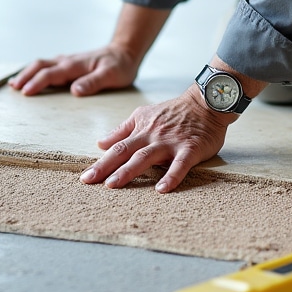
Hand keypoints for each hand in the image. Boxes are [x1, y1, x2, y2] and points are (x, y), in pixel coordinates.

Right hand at [7, 45, 138, 96]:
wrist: (125, 51)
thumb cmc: (120, 65)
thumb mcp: (112, 75)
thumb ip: (93, 82)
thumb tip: (75, 91)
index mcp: (75, 65)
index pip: (51, 73)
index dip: (37, 82)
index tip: (25, 92)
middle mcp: (68, 60)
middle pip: (40, 65)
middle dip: (25, 76)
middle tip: (13, 88)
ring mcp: (67, 61)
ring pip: (42, 64)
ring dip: (27, 72)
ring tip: (14, 84)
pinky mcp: (69, 64)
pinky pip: (47, 66)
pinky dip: (35, 71)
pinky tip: (30, 78)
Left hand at [80, 86, 232, 192]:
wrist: (206, 102)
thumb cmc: (175, 111)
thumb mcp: (144, 114)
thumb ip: (123, 129)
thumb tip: (100, 142)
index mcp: (141, 130)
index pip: (117, 147)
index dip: (101, 162)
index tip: (86, 178)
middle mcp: (153, 136)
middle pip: (126, 152)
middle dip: (107, 167)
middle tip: (90, 182)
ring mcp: (171, 142)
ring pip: (146, 157)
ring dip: (129, 171)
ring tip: (114, 185)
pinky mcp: (190, 148)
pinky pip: (180, 164)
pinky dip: (171, 176)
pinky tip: (162, 190)